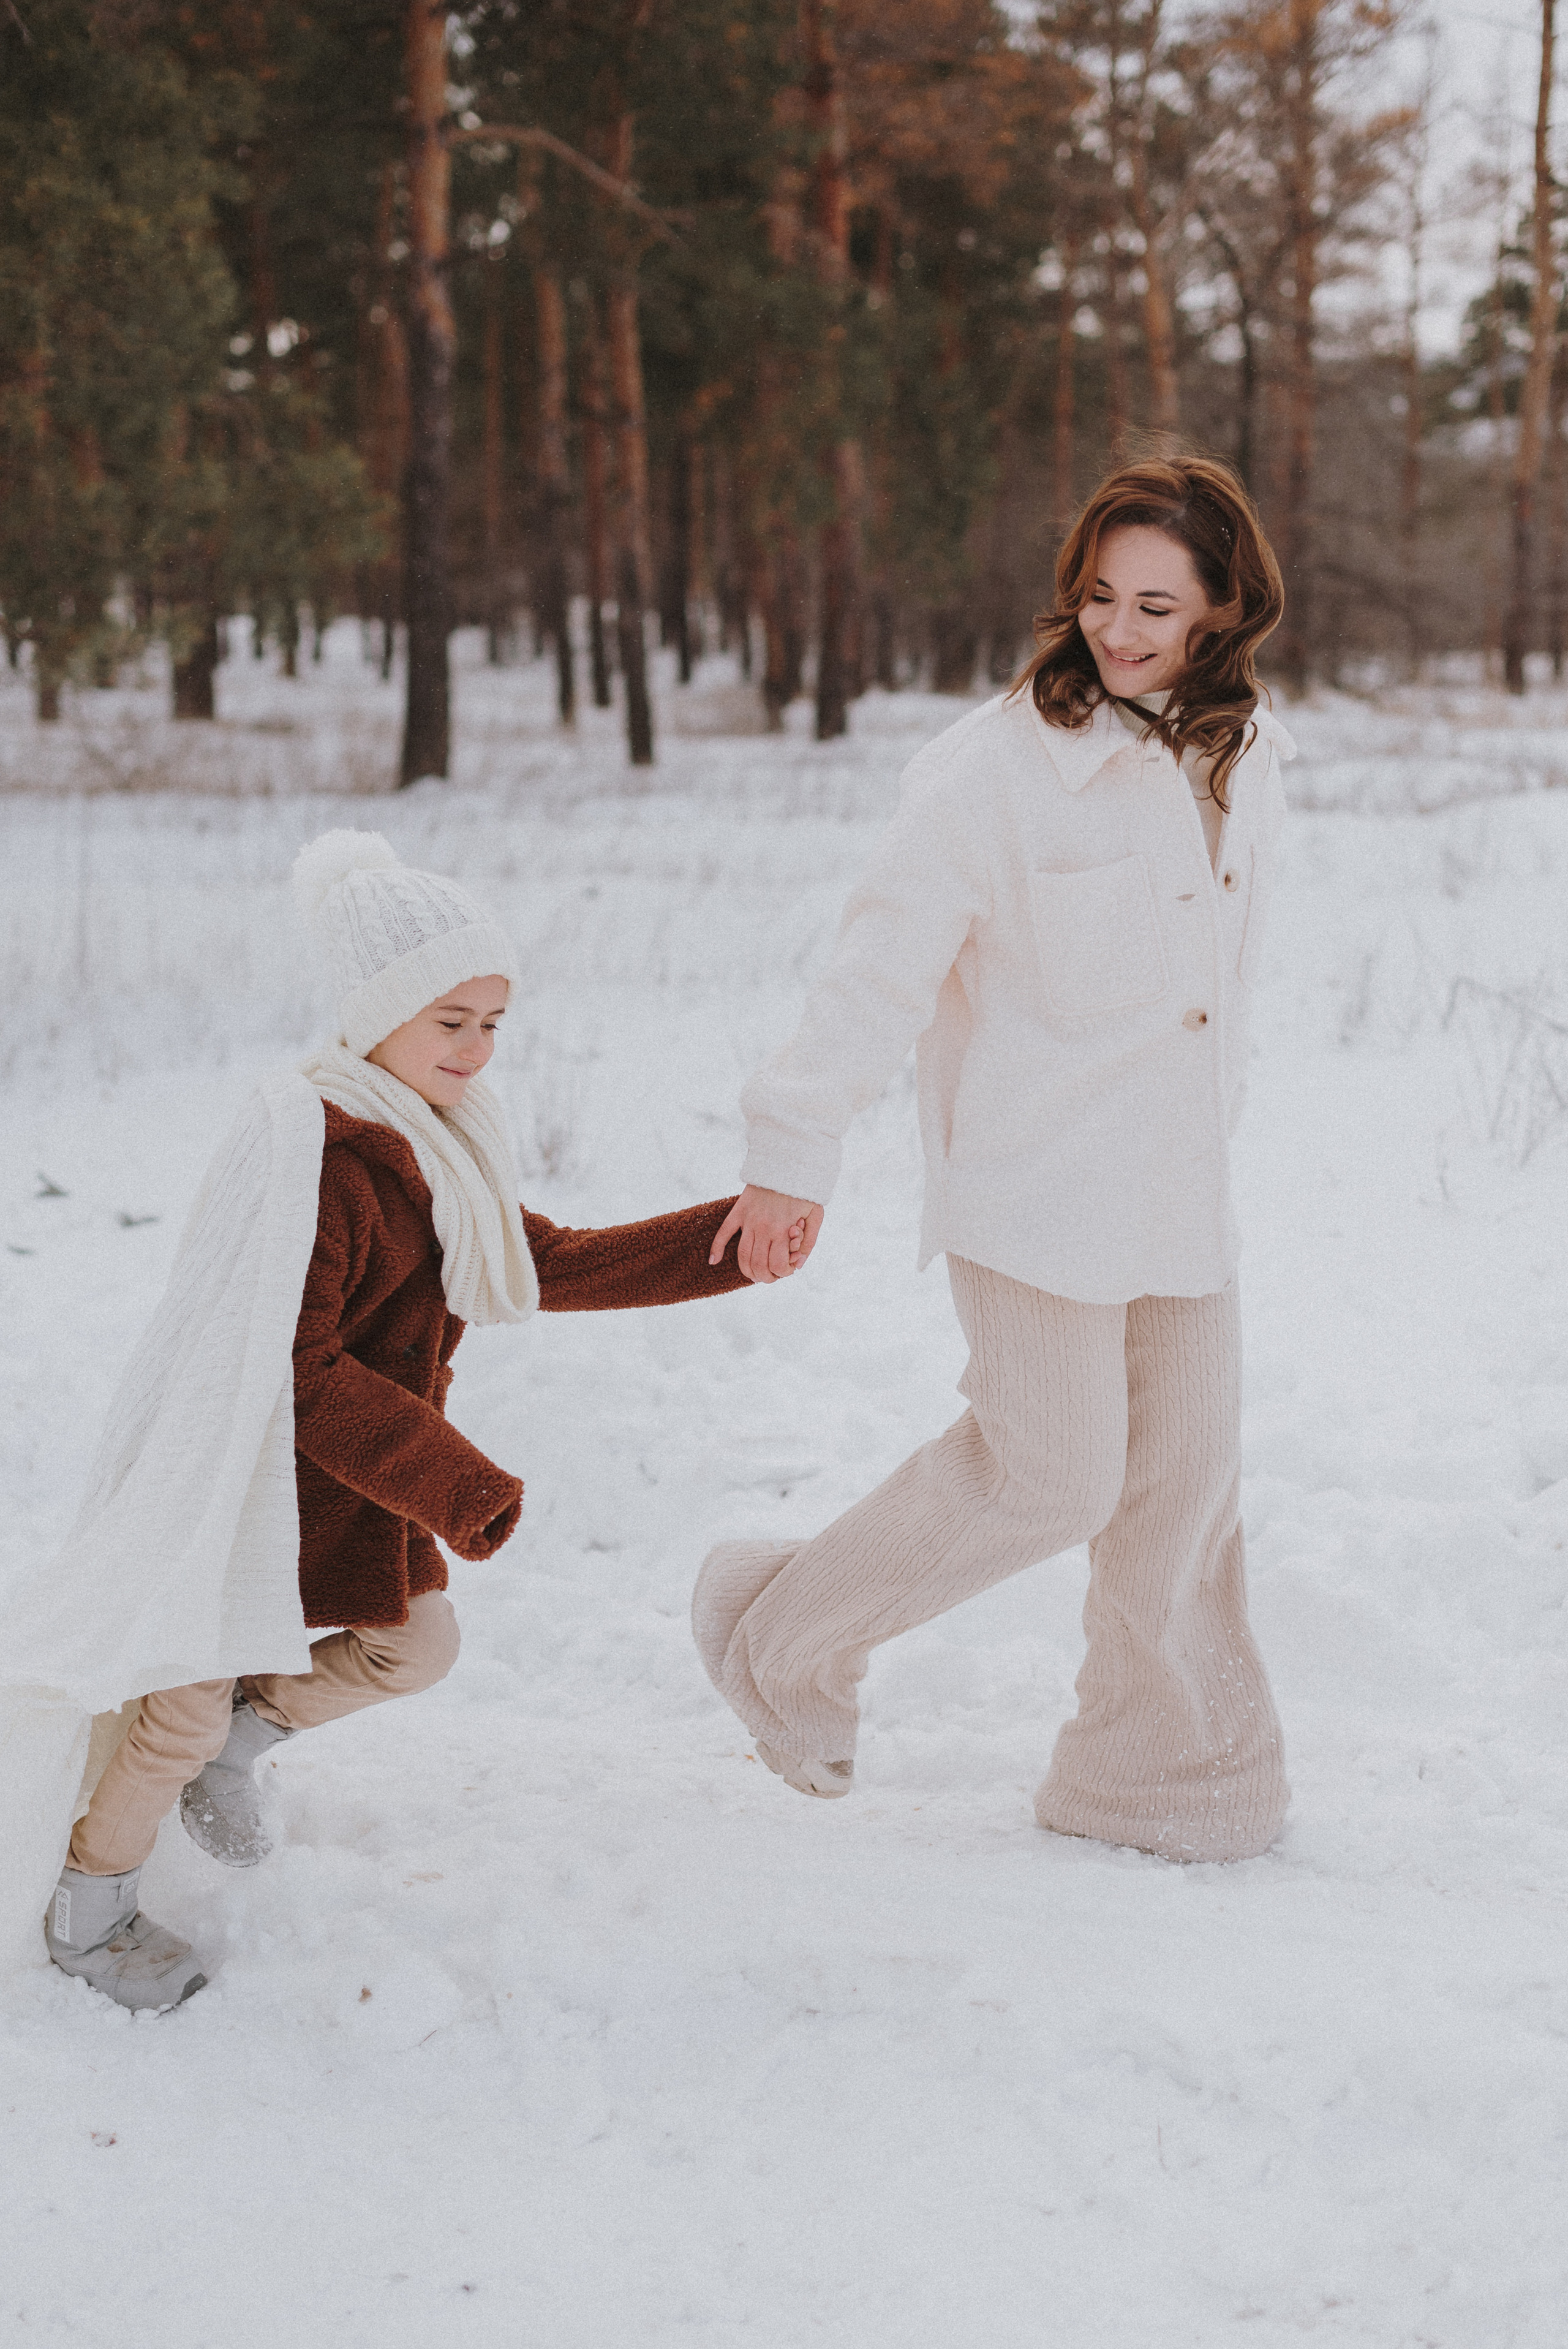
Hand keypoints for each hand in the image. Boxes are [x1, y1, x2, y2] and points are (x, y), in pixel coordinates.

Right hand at [709, 1184, 824, 1283]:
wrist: (789, 1163)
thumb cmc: (805, 1191)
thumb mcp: (816, 1216)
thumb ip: (809, 1242)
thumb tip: (800, 1264)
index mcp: (783, 1230)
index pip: (778, 1266)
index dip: (784, 1273)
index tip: (788, 1269)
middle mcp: (764, 1228)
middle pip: (758, 1265)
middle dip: (766, 1277)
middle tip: (771, 1276)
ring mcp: (749, 1220)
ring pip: (741, 1255)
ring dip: (747, 1271)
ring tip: (754, 1275)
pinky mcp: (738, 1211)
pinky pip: (723, 1232)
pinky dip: (716, 1248)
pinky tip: (713, 1261)